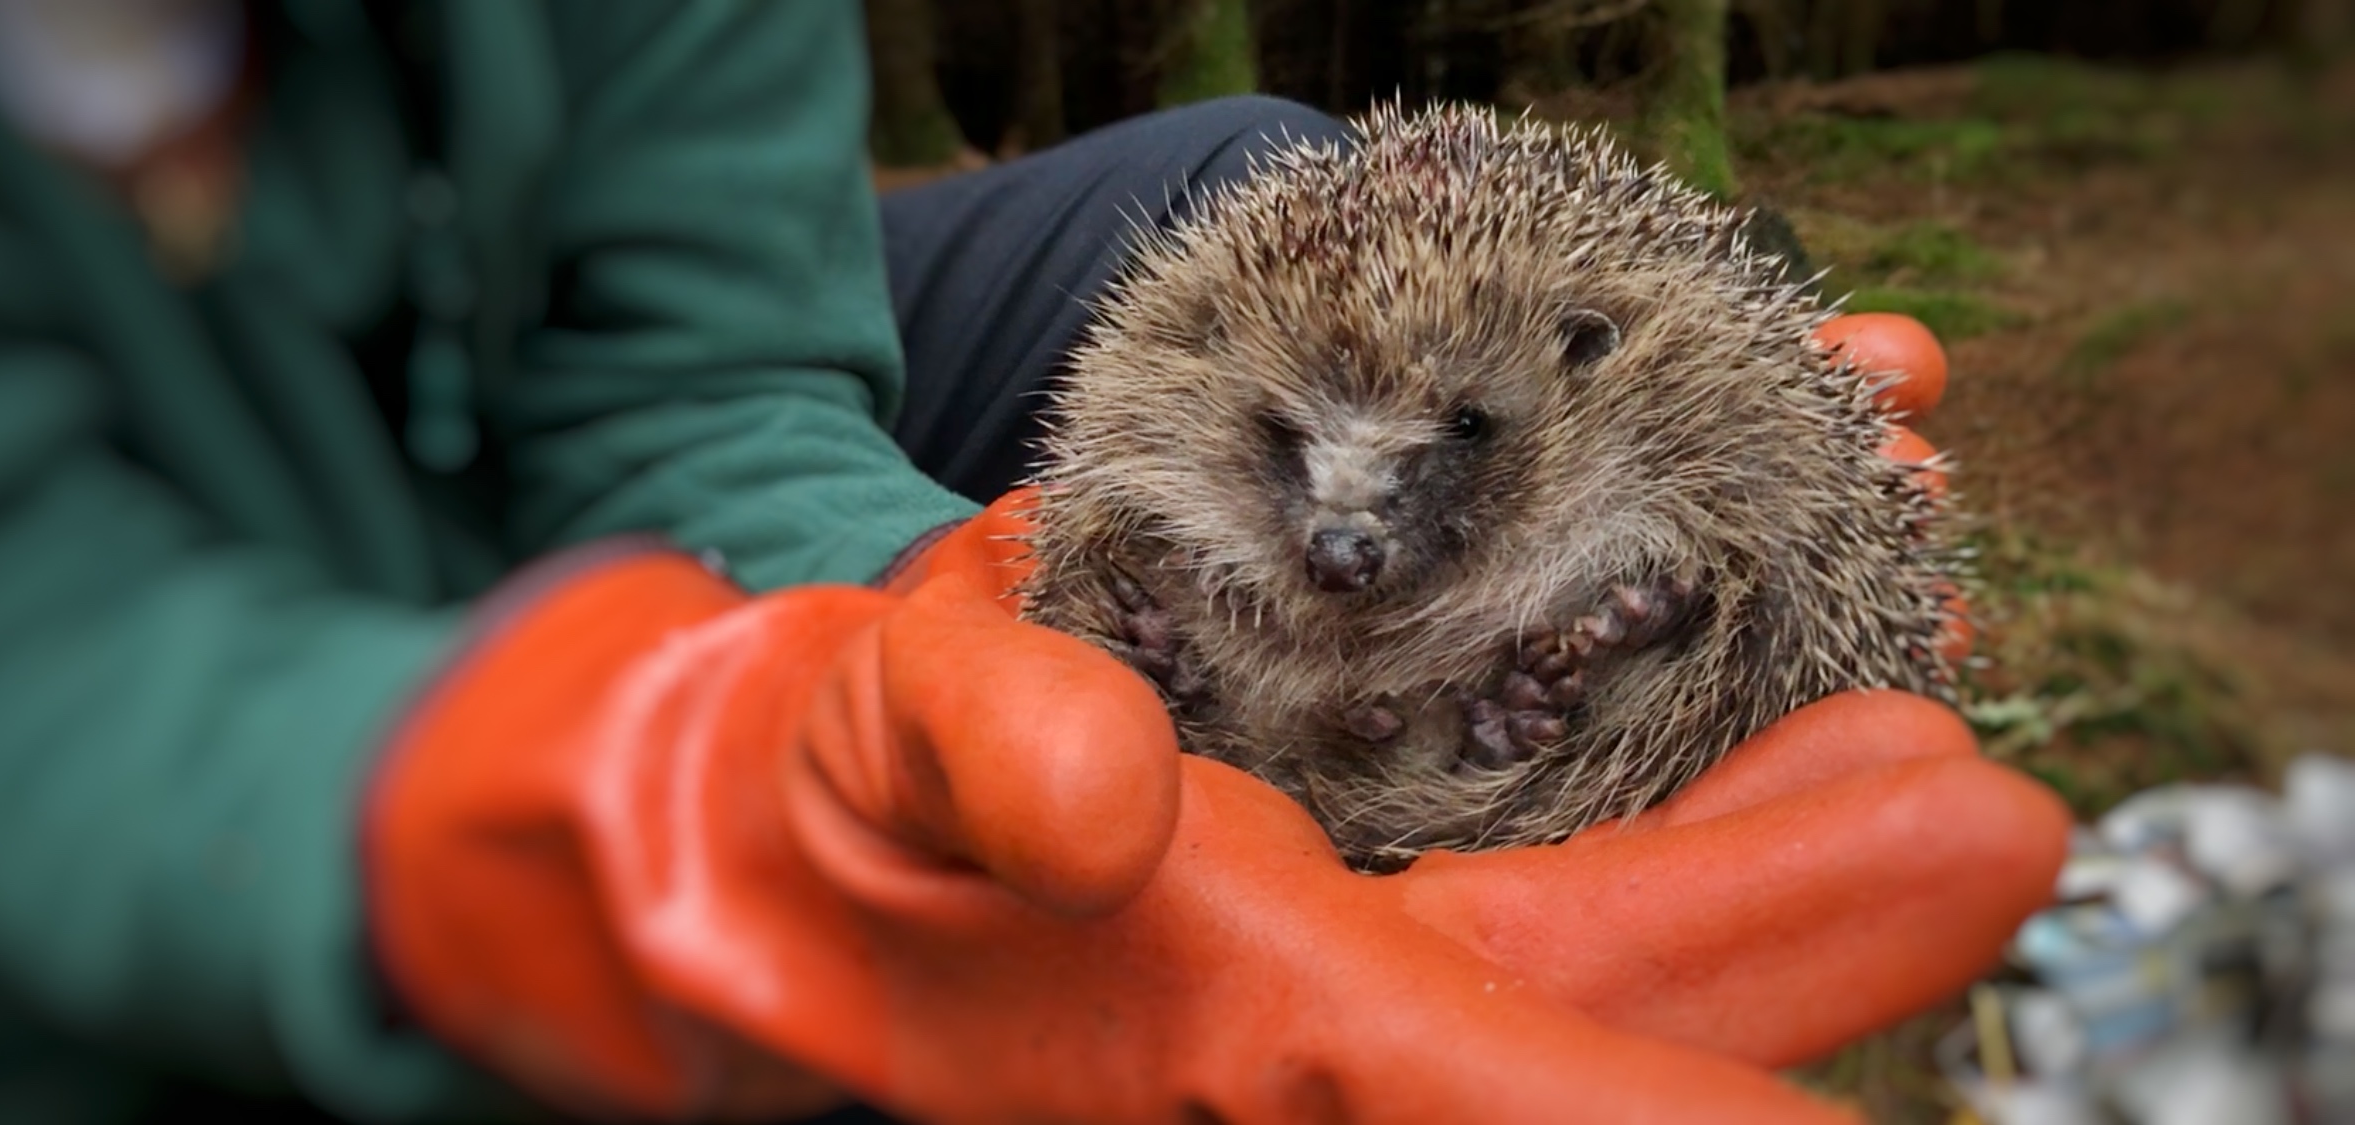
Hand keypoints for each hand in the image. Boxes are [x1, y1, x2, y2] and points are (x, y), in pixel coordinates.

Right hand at [884, 312, 2059, 1074]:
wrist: (788, 868)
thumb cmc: (844, 807)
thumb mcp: (883, 735)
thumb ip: (985, 745)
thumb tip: (1111, 808)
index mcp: (1249, 1040)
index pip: (1543, 1097)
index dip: (1730, 1051)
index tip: (1933, 892)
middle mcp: (1336, 1073)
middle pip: (1642, 1031)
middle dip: (1822, 918)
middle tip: (1974, 798)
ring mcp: (1361, 1037)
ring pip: (1629, 992)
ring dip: (1785, 882)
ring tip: (1915, 760)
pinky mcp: (1365, 982)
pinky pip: (1571, 951)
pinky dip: (1696, 862)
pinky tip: (1768, 757)